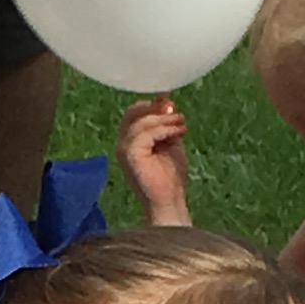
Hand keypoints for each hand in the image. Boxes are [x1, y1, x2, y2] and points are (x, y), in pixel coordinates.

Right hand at [116, 96, 190, 222]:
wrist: (170, 201)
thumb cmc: (171, 176)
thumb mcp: (171, 142)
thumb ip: (167, 124)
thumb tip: (167, 101)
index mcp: (130, 140)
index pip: (133, 113)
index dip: (151, 104)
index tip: (171, 104)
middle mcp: (123, 144)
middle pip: (132, 112)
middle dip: (155, 107)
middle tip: (174, 110)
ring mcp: (124, 150)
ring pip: (140, 122)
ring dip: (164, 118)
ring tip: (181, 122)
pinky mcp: (130, 155)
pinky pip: (145, 134)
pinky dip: (164, 129)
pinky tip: (178, 132)